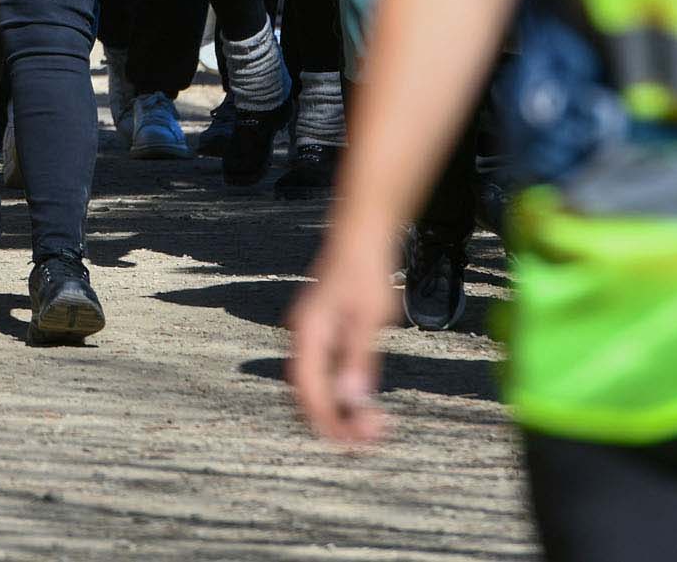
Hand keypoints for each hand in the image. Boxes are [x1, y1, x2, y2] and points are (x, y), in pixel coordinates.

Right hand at [287, 232, 399, 445]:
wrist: (361, 236)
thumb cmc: (365, 270)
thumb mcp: (368, 317)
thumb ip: (358, 359)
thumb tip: (352, 399)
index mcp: (307, 334)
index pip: (309, 391)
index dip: (330, 420)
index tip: (357, 440)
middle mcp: (303, 338)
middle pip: (309, 394)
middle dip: (336, 420)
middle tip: (372, 435)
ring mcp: (312, 337)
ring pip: (317, 386)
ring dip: (341, 409)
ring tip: (373, 423)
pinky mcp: (324, 335)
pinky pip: (326, 374)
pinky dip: (343, 392)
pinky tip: (365, 398)